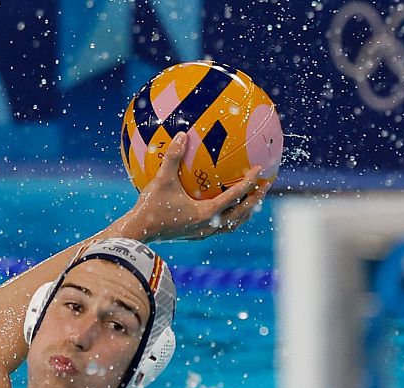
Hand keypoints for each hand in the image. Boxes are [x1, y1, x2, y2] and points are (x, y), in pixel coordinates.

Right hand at [120, 132, 267, 241]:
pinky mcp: (195, 236)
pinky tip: (227, 209)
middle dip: (255, 200)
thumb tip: (182, 134)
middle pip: (240, 214)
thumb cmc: (150, 207)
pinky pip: (221, 227)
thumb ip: (173, 157)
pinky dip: (230, 218)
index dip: (248, 182)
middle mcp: (208, 226)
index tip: (259, 170)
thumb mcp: (161, 180)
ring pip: (232, 224)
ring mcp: (202, 233)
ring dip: (245, 212)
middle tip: (265, 186)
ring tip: (252, 201)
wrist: (138, 233)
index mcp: (205, 213)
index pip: (234, 196)